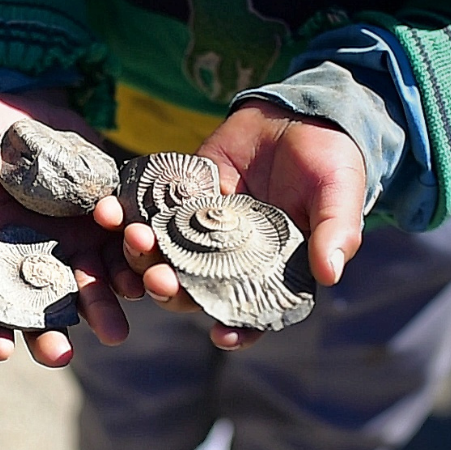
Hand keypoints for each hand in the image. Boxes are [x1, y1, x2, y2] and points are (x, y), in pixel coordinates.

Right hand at [0, 91, 142, 366]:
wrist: (34, 114)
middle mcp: (42, 257)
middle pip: (46, 308)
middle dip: (52, 335)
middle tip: (60, 356)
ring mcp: (79, 242)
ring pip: (94, 287)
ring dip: (104, 309)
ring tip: (115, 331)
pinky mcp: (111, 221)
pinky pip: (127, 247)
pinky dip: (136, 261)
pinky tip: (146, 274)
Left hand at [94, 98, 365, 350]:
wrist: (302, 113)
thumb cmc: (331, 162)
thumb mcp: (340, 194)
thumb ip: (335, 233)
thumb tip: (331, 275)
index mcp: (270, 272)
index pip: (251, 313)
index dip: (238, 329)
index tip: (220, 335)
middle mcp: (230, 259)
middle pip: (195, 289)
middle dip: (174, 291)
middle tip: (160, 281)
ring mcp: (200, 229)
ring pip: (164, 255)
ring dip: (143, 256)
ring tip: (134, 239)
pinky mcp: (180, 196)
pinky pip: (148, 212)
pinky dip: (126, 214)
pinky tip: (111, 212)